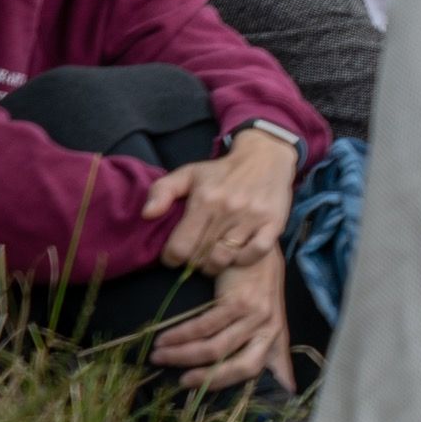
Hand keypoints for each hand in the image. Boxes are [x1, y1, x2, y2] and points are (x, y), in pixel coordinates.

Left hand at [146, 126, 296, 272]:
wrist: (266, 157)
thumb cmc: (222, 171)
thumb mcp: (188, 174)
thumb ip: (161, 191)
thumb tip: (147, 214)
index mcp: (205, 200)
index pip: (180, 247)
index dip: (172, 258)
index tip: (175, 255)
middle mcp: (228, 209)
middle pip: (200, 256)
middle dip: (193, 262)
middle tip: (195, 255)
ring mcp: (253, 217)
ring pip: (225, 258)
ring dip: (215, 264)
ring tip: (213, 258)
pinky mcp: (273, 223)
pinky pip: (255, 252)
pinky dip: (244, 259)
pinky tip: (238, 254)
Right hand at [151, 252, 291, 394]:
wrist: (255, 246)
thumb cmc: (255, 283)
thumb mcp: (262, 315)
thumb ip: (262, 345)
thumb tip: (282, 382)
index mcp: (275, 335)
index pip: (259, 369)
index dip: (242, 385)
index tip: (220, 397)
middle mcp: (271, 328)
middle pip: (240, 367)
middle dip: (208, 378)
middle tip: (181, 382)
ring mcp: (258, 315)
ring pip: (215, 348)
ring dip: (182, 355)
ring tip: (159, 356)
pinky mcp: (241, 301)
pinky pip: (205, 326)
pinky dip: (181, 335)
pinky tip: (164, 338)